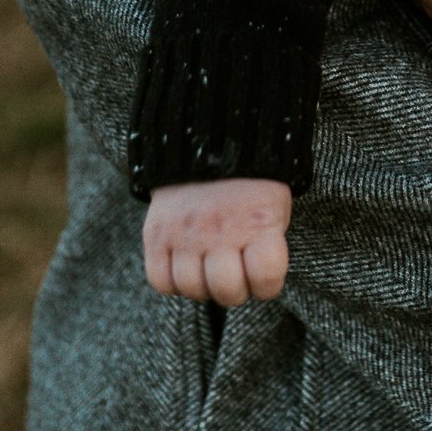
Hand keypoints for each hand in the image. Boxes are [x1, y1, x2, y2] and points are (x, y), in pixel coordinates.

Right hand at [143, 178, 291, 306]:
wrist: (208, 139)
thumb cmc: (250, 183)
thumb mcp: (275, 206)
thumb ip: (267, 245)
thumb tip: (255, 283)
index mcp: (257, 221)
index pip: (266, 279)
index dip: (268, 284)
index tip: (264, 274)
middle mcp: (220, 230)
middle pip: (227, 291)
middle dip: (235, 289)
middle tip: (235, 272)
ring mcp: (185, 232)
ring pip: (192, 289)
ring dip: (203, 286)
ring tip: (209, 267)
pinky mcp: (156, 232)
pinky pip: (160, 281)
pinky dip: (173, 282)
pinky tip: (186, 265)